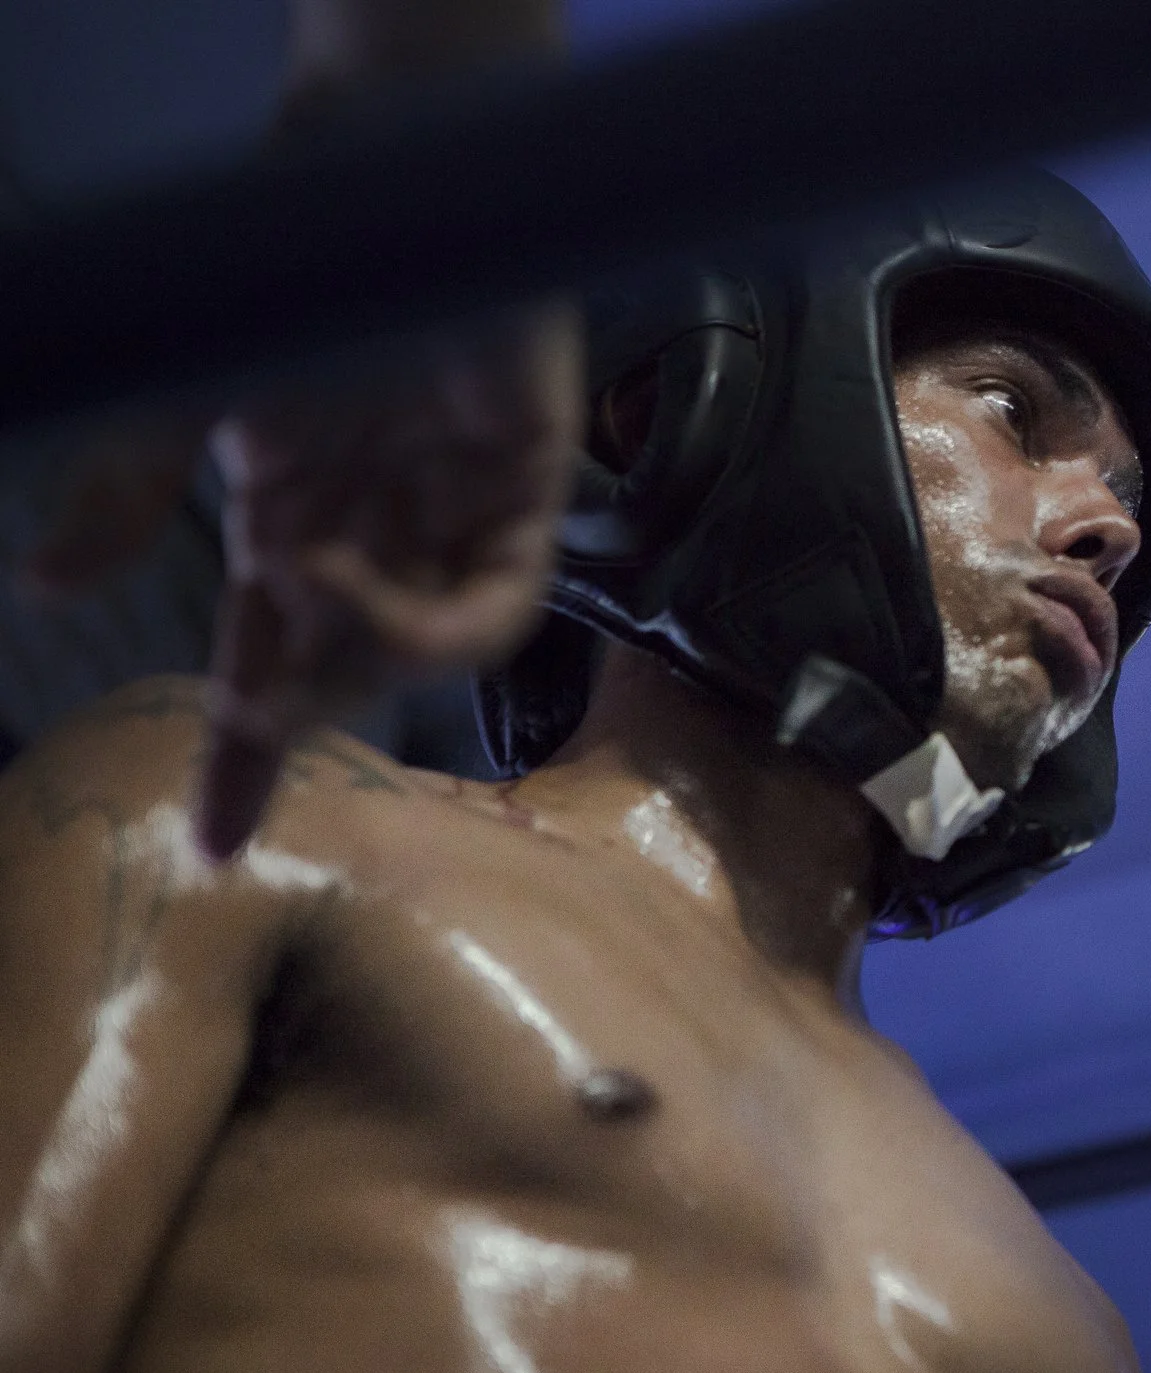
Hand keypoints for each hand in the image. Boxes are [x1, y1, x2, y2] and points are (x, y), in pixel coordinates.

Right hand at [24, 303, 580, 857]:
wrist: (389, 175)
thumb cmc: (289, 275)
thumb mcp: (186, 398)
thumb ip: (126, 495)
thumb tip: (44, 585)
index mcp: (293, 523)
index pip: (265, 666)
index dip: (241, 758)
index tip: (212, 845)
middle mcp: (374, 533)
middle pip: (341, 671)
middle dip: (291, 721)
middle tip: (245, 744)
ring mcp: (451, 518)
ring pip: (418, 649)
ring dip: (356, 657)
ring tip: (306, 600)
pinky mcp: (528, 490)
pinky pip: (493, 604)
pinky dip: (428, 623)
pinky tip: (362, 589)